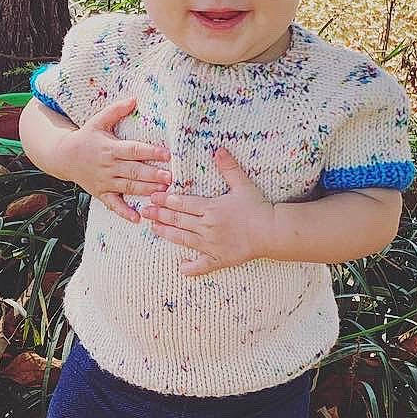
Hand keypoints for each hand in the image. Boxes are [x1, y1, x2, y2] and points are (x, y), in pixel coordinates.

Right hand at [63, 96, 170, 222]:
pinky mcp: (101, 193)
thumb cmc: (85, 137)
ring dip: (145, 191)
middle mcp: (109, 166)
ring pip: (128, 188)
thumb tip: (134, 99)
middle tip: (170, 177)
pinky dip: (124, 212)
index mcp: (110, 148)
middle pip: (134, 171)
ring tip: (162, 193)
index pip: (133, 150)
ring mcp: (105, 181)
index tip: (167, 154)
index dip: (150, 152)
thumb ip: (116, 111)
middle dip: (152, 175)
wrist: (63, 156)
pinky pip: (113, 205)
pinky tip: (138, 219)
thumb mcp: (98, 121)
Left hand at [143, 146, 273, 275]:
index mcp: (211, 208)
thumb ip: (229, 168)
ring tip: (153, 229)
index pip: (183, 203)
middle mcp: (207, 226)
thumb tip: (218, 150)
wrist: (272, 231)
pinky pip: (202, 266)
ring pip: (183, 239)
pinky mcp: (219, 259)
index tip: (152, 197)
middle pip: (179, 220)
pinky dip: (191, 268)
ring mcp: (211, 244)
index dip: (166, 200)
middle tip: (145, 211)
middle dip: (160, 215)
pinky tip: (181, 267)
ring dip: (167, 234)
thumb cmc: (258, 207)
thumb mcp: (243, 185)